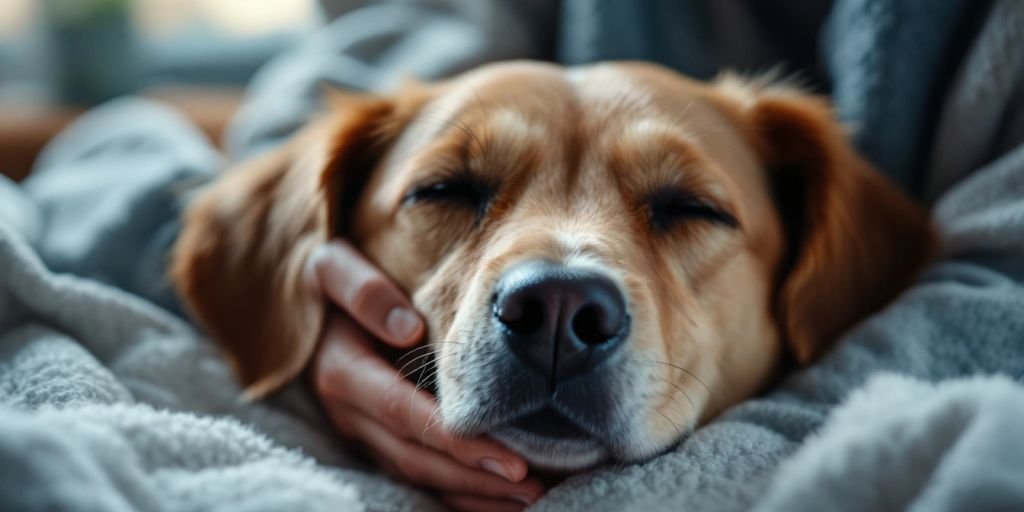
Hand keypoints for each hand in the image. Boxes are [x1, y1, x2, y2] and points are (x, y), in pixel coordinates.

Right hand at [307, 240, 544, 510]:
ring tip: (530, 502)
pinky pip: (416, 477)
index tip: (513, 461)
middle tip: (536, 489)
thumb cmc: (332, 278)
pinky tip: (498, 500)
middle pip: (417, 458)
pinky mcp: (375, 440)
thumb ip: (363, 291)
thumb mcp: (332, 266)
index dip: (458, 442)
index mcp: (344, 373)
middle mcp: (351, 414)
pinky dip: (456, 493)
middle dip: (476, 479)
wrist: (306, 298)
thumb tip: (406, 327)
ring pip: (418, 477)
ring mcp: (361, 433)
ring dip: (472, 495)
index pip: (407, 415)